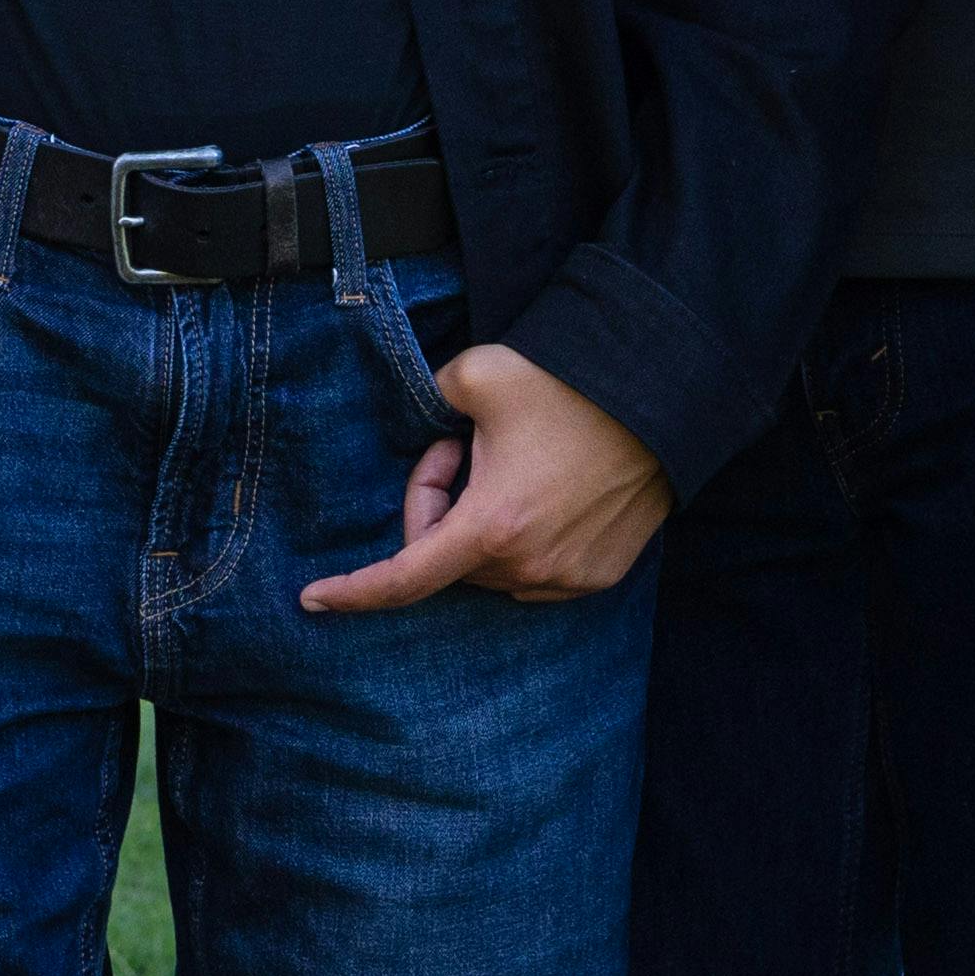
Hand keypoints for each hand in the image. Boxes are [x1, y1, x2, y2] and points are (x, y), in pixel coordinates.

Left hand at [299, 343, 670, 610]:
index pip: (405, 577)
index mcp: (491, 526)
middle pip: (447, 558)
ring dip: (480, 528)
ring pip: (490, 568)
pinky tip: (543, 492)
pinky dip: (521, 542)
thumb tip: (422, 422)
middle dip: (437, 508)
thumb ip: (428, 398)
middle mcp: (527, 567)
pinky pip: (534, 573)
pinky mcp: (598, 577)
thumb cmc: (568, 386)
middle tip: (458, 446)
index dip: (354, 591)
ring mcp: (567, 579)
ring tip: (512, 463)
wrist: (662, 400)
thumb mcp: (476, 375)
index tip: (312, 601)